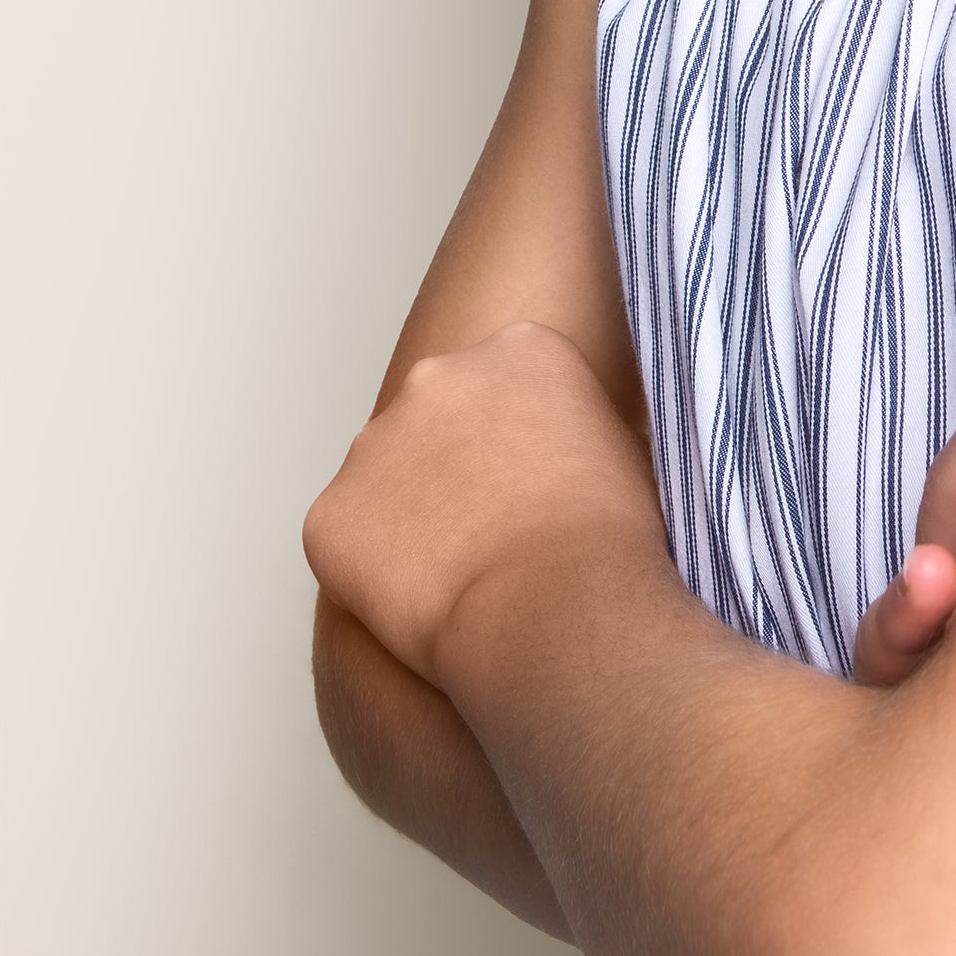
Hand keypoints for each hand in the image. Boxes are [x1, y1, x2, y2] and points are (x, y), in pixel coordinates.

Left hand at [303, 321, 665, 690]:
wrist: (555, 607)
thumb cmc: (607, 538)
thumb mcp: (624, 443)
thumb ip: (573, 421)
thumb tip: (561, 448)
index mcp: (520, 348)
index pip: (507, 378)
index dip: (519, 437)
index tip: (535, 482)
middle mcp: (438, 375)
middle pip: (436, 416)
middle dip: (453, 464)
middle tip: (492, 529)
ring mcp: (374, 443)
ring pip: (385, 477)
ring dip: (411, 514)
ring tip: (461, 574)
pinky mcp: (331, 512)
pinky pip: (344, 539)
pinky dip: (370, 571)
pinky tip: (421, 603)